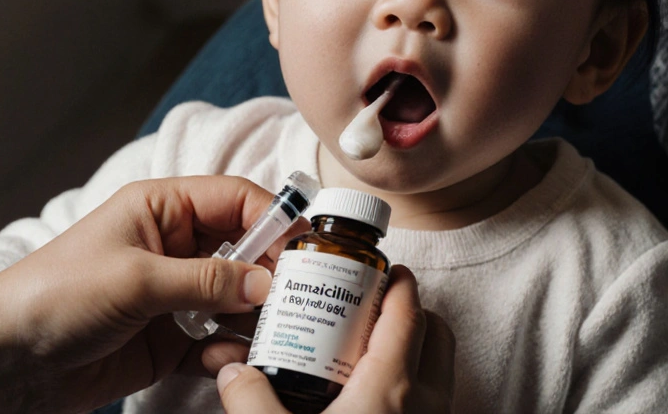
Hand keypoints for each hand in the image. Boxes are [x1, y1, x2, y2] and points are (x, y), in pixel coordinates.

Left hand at [0, 176, 301, 413]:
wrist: (6, 361)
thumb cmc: (55, 296)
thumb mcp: (137, 280)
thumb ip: (207, 281)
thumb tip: (267, 283)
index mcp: (162, 209)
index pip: (237, 199)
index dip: (276, 220)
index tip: (307, 251)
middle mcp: (174, 247)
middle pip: (247, 250)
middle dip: (273, 275)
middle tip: (301, 300)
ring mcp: (174, 295)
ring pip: (237, 300)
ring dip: (256, 319)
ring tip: (270, 337)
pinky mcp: (169, 339)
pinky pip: (218, 340)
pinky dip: (229, 350)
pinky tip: (226, 360)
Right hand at [215, 265, 455, 412]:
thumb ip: (250, 397)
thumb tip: (232, 369)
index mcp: (392, 389)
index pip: (408, 313)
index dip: (397, 282)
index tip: (381, 266)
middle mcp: (424, 404)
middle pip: (432, 333)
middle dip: (406, 311)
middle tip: (369, 305)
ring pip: (435, 369)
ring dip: (409, 349)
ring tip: (364, 348)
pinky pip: (428, 402)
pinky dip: (408, 385)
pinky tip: (365, 394)